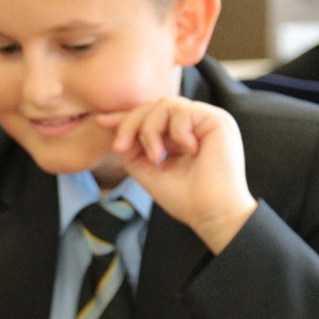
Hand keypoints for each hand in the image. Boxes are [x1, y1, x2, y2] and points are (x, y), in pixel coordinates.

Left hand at [98, 97, 256, 253]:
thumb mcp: (149, 171)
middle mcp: (194, 125)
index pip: (150, 117)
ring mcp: (206, 121)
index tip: (101, 121)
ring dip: (150, 130)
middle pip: (153, 106)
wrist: (212, 213)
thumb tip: (120, 132)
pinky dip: (177, 132)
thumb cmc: (186, 199)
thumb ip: (134, 150)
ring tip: (155, 157)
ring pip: (164, 105)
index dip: (126, 117)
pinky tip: (188, 152)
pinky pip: (182, 111)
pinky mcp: (217, 120)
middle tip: (120, 146)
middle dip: (131, 123)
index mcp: (181, 136)